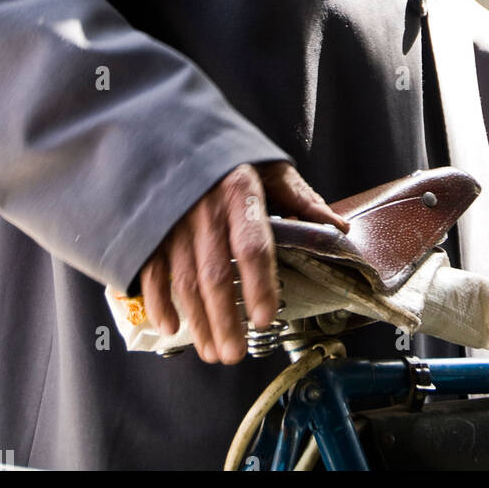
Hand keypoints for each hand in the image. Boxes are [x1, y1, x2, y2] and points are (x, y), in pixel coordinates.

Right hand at [139, 161, 348, 365]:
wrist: (172, 132)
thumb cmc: (231, 158)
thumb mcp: (270, 168)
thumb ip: (301, 200)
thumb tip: (338, 229)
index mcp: (240, 192)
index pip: (253, 245)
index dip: (259, 284)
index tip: (266, 317)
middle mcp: (205, 209)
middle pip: (216, 274)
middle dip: (226, 320)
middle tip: (236, 355)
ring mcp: (173, 220)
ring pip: (185, 280)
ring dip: (198, 321)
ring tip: (213, 351)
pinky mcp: (150, 229)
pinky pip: (152, 271)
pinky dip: (158, 303)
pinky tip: (172, 327)